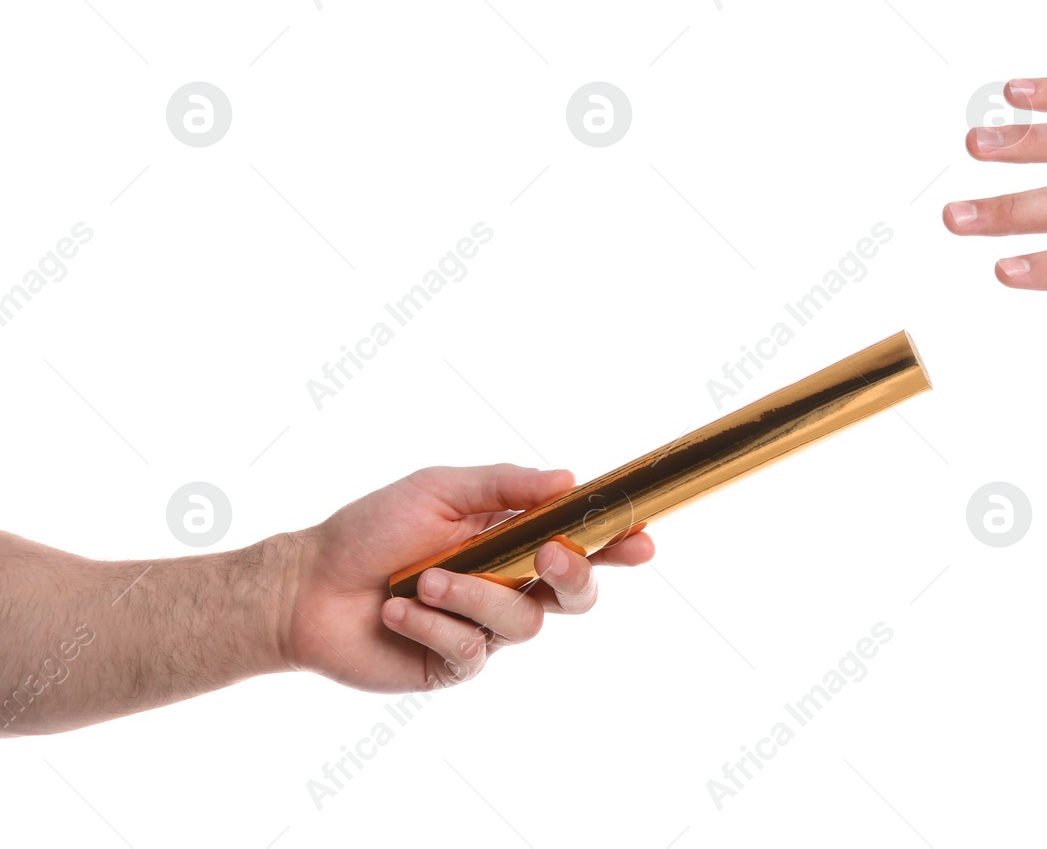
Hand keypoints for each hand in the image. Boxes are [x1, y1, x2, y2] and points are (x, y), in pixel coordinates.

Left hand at [274, 464, 653, 691]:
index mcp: (515, 537)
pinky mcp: (456, 665)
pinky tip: (397, 612)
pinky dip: (433, 627)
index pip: (583, 541)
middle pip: (576, 593)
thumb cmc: (371, 530)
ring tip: (423, 580)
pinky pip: (472, 651)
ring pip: (522, 621)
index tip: (642, 538)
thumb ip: (504, 486)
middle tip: (548, 553)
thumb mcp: (438, 490)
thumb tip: (569, 479)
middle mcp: (510, 583)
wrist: (307, 586)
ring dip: (474, 596)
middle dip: (574, 574)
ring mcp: (486, 628)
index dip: (618, 542)